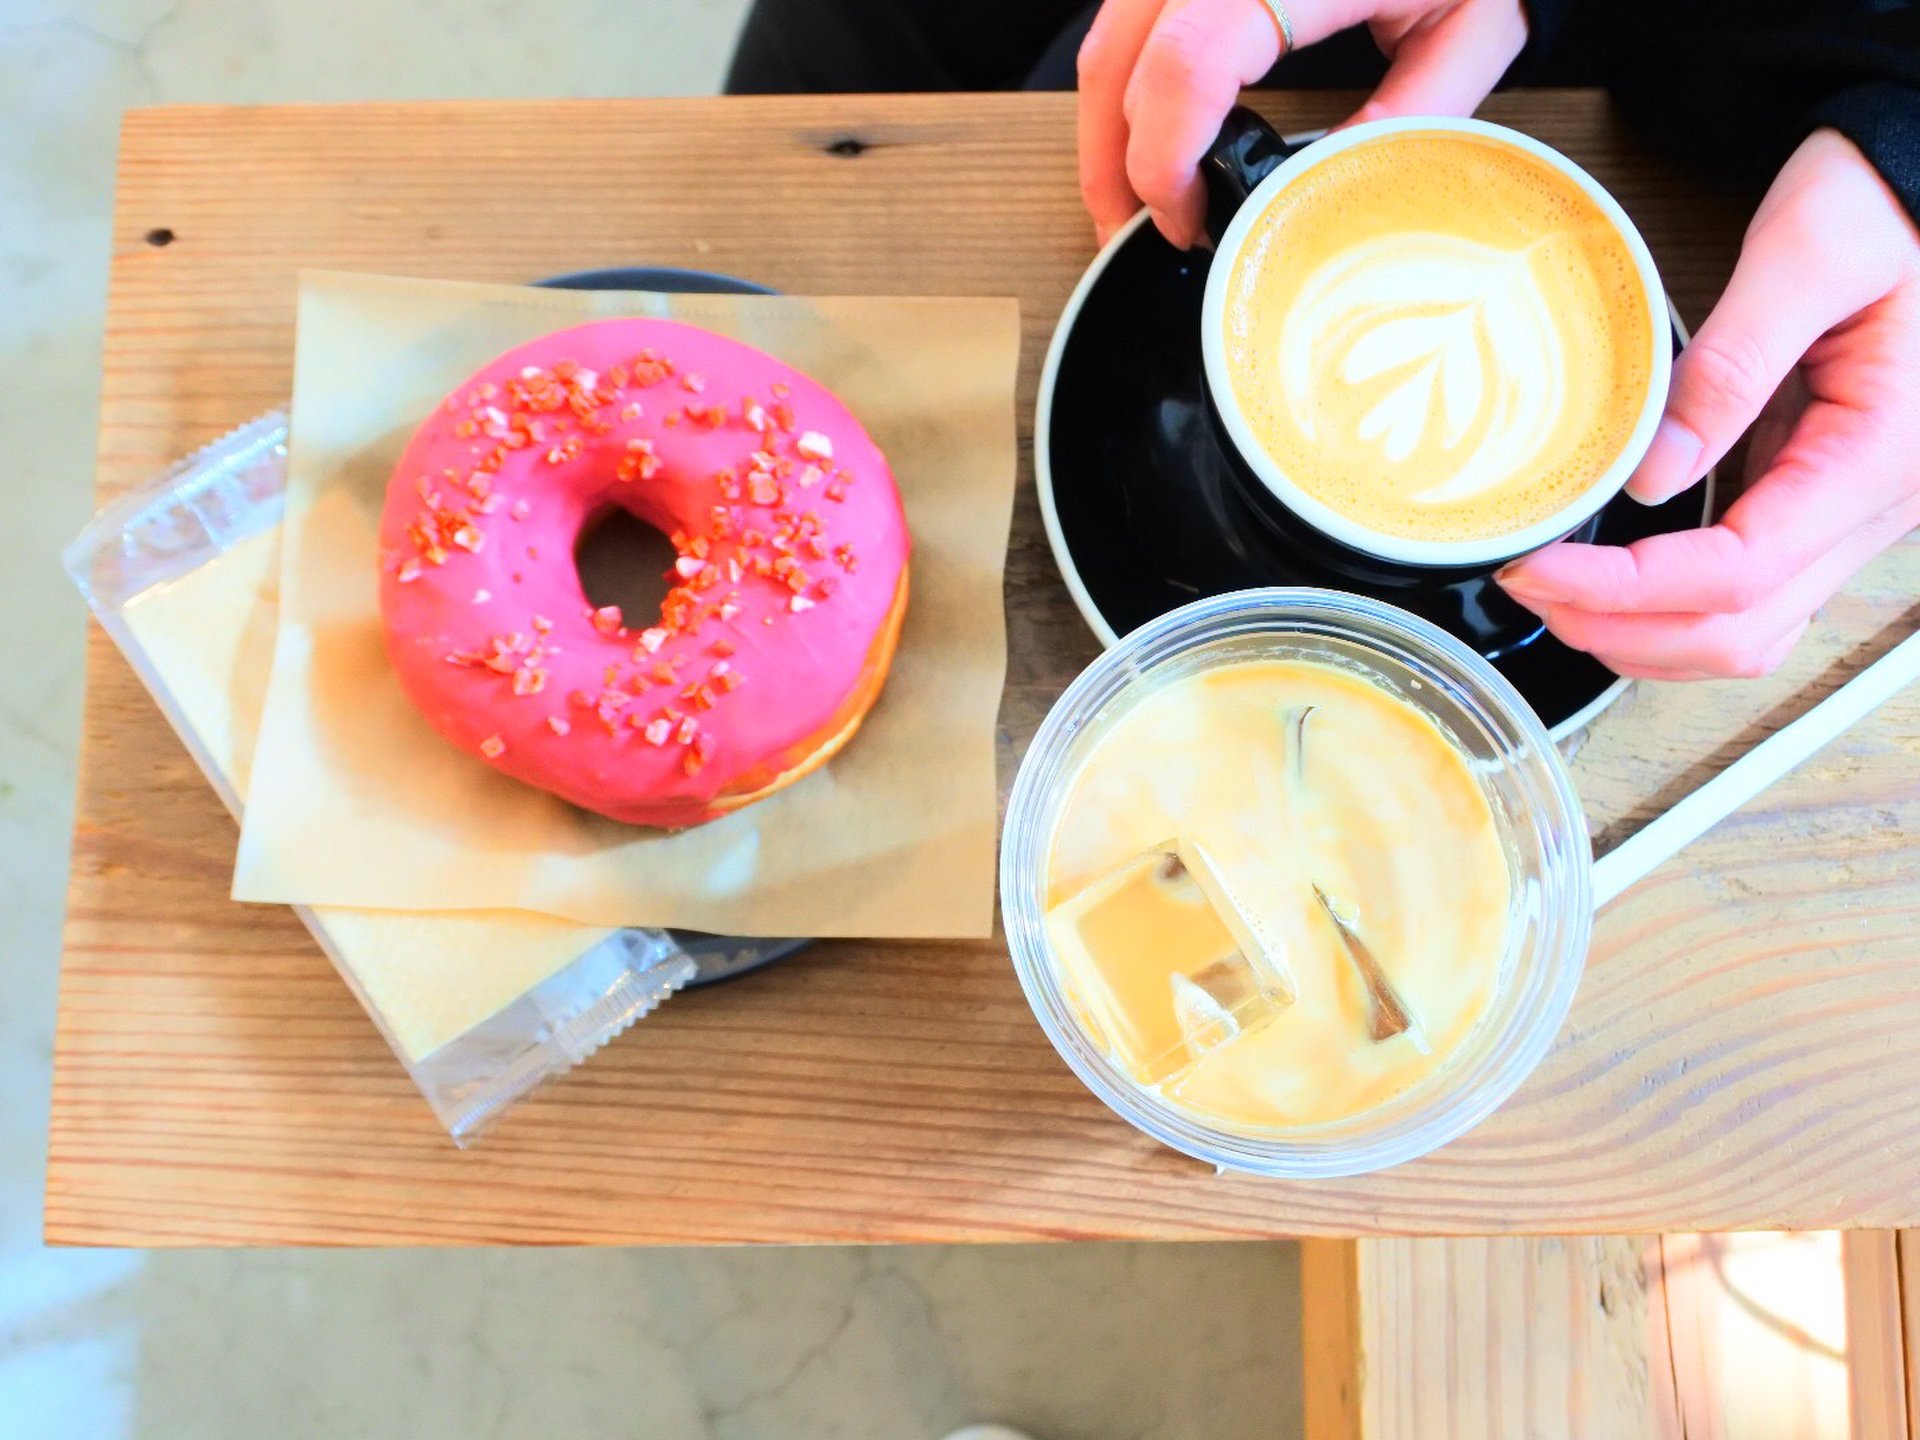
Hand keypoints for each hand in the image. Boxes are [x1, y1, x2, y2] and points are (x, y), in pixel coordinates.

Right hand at [1077, 0, 1526, 246]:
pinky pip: (1123, 20)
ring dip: (1108, 132)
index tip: (1190, 222)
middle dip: (1119, 166)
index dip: (1168, 160)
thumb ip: (1402, 122)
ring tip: (1136, 203)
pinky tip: (1147, 142)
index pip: (1191, 61)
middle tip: (1148, 236)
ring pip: (1108, 40)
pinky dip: (1123, 89)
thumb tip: (1316, 204)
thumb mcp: (1471, 36)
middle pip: (1124, 58)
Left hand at [1498, 130, 1919, 679]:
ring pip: (1747, 635)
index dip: (1624, 590)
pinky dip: (1671, 609)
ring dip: (1643, 635)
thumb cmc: (1884, 202)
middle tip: (1525, 584)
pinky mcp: (1822, 506)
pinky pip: (1750, 596)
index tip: (1536, 567)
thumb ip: (1734, 362)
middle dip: (1620, 628)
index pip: (1736, 575)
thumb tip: (1652, 474)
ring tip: (1554, 592)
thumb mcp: (1811, 250)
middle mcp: (1877, 508)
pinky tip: (1608, 581)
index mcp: (1879, 456)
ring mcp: (1853, 516)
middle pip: (1739, 633)